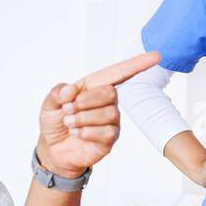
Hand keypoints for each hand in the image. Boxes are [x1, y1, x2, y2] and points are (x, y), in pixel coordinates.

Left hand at [38, 50, 160, 177]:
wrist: (54, 149)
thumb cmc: (55, 122)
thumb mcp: (49, 103)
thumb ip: (57, 93)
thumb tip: (71, 90)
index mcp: (93, 86)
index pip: (119, 72)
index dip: (138, 64)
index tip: (156, 56)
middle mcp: (106, 101)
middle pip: (109, 92)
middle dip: (85, 101)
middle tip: (68, 110)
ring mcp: (111, 119)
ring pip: (108, 113)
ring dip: (82, 119)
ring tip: (70, 123)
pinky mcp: (111, 137)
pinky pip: (106, 132)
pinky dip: (86, 132)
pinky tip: (77, 134)